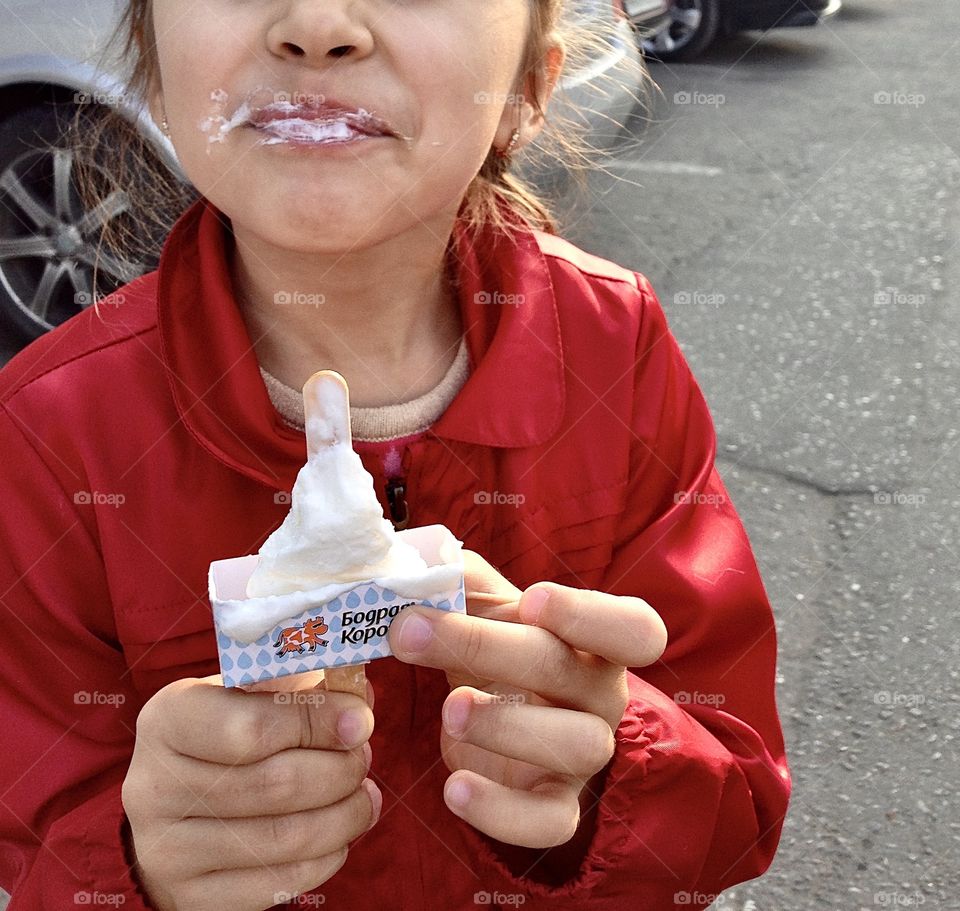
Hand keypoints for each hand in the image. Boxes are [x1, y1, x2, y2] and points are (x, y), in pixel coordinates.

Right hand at [122, 671, 380, 910]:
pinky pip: (281, 883)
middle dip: (340, 769)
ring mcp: (168, 851)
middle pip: (278, 784)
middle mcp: (155, 787)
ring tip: (362, 792)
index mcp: (168, 720)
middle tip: (361, 757)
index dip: (318, 722)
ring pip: (288, 838)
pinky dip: (328, 855)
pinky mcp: (192, 899)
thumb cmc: (226, 734)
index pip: (253, 728)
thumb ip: (302, 689)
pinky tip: (340, 831)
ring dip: (345, 813)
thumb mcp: (249, 694)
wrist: (174, 806)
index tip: (360, 720)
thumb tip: (358, 704)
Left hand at [387, 551, 666, 848]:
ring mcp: (585, 754)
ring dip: (505, 725)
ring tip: (448, 710)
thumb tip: (420, 558)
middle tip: (413, 632)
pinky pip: (549, 822)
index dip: (589, 614)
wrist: (492, 717)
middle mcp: (602, 694)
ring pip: (576, 745)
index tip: (532, 599)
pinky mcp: (556, 804)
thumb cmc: (495, 646)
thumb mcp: (481, 605)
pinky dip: (502, 812)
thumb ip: (457, 577)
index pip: (634, 628)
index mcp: (595, 639)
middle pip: (568, 672)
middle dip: (486, 647)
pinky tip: (453, 789)